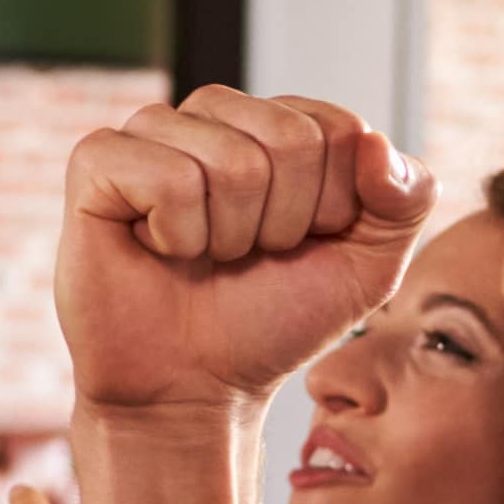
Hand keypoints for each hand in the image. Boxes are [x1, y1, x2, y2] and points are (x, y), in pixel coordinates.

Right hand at [53, 89, 430, 414]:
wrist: (195, 388)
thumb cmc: (273, 320)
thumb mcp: (368, 267)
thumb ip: (405, 199)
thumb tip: (373, 142)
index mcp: (281, 124)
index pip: (343, 129)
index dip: (334, 208)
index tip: (301, 246)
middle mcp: (218, 115)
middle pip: (291, 139)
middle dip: (285, 223)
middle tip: (247, 256)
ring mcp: (154, 132)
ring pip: (232, 161)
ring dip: (230, 235)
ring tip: (203, 256)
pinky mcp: (98, 161)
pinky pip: (166, 176)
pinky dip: (176, 234)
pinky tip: (157, 249)